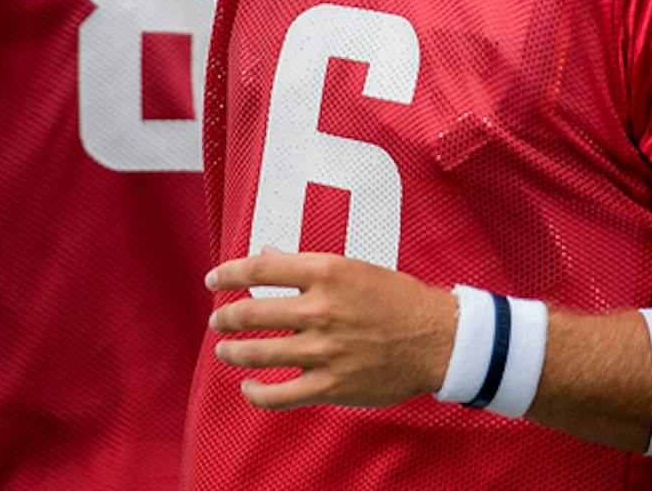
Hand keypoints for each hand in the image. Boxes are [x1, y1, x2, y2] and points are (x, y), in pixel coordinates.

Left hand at [206, 250, 456, 410]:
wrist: (438, 339)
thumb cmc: (397, 298)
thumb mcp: (352, 268)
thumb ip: (305, 266)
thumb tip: (267, 255)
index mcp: (325, 272)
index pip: (259, 268)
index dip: (228, 273)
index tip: (213, 279)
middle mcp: (320, 310)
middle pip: (251, 312)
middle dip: (225, 318)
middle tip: (218, 320)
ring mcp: (324, 351)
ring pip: (259, 353)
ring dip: (233, 352)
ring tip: (225, 350)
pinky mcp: (331, 386)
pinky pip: (281, 395)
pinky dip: (257, 393)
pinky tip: (249, 386)